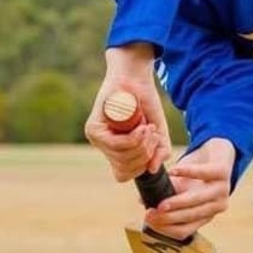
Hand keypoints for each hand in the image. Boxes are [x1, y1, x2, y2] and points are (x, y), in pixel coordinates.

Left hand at [85, 44, 171, 177]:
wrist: (135, 78)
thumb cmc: (145, 104)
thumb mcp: (158, 132)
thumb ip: (159, 152)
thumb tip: (152, 170)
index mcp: (115, 151)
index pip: (123, 174)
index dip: (141, 166)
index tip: (153, 146)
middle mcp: (103, 146)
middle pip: (125, 169)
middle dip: (145, 154)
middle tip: (152, 133)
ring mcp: (96, 138)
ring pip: (121, 157)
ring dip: (142, 145)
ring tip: (148, 127)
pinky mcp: (93, 129)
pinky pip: (116, 145)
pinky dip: (134, 138)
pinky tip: (142, 127)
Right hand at [145, 138, 235, 240]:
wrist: (218, 151)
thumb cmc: (196, 173)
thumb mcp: (181, 187)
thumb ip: (166, 195)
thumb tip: (142, 202)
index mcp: (206, 215)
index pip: (184, 230)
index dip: (165, 228)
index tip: (148, 220)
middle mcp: (217, 206)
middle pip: (190, 217)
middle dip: (168, 217)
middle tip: (150, 213)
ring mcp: (222, 189)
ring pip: (197, 199)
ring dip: (176, 202)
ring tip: (161, 202)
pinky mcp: (223, 171)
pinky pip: (203, 173)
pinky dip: (186, 172)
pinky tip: (173, 171)